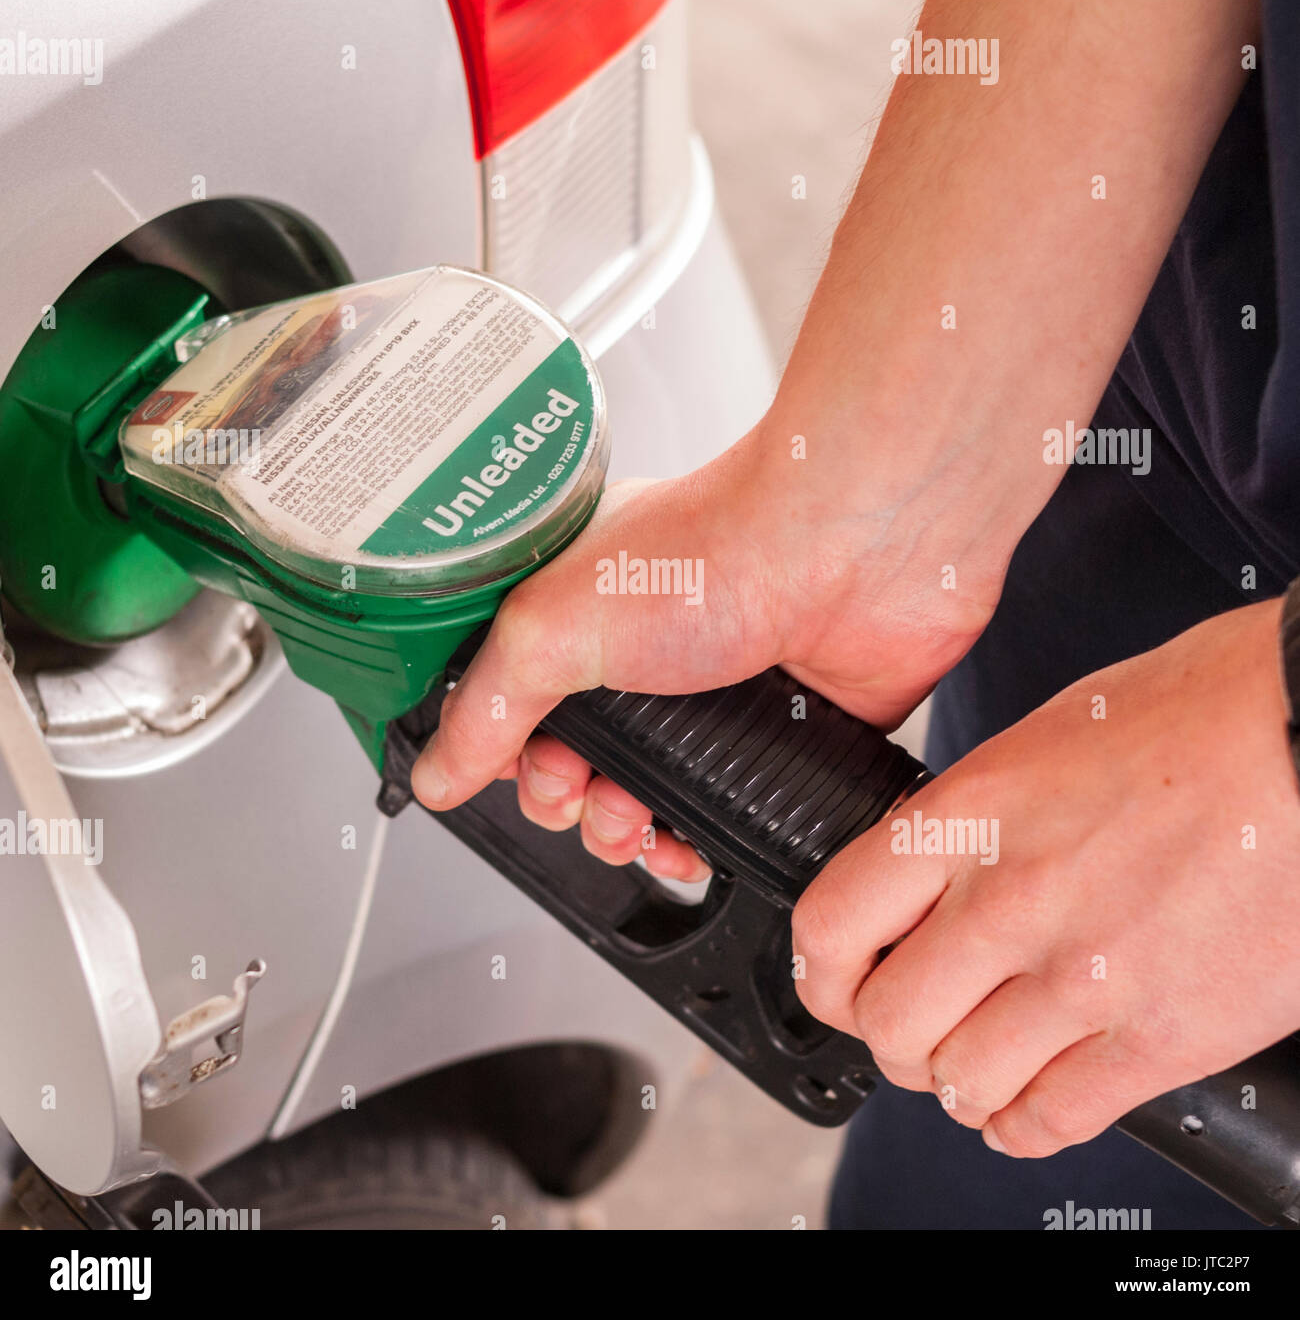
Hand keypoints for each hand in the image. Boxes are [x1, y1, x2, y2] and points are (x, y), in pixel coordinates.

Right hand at [411, 434, 994, 880]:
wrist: (850, 549)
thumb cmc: (716, 547)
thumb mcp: (555, 625)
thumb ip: (487, 704)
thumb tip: (437, 769)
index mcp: (574, 610)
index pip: (508, 699)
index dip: (500, 751)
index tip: (510, 770)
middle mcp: (638, 650)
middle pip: (573, 757)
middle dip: (564, 800)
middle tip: (577, 795)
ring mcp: (707, 692)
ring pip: (644, 793)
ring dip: (625, 831)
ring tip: (632, 828)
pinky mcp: (770, 728)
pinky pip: (720, 810)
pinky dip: (698, 839)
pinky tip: (689, 843)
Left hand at [792, 598, 1299, 1155]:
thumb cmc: (1196, 716)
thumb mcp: (1042, 739)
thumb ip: (973, 820)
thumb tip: (932, 877)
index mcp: (970, 815)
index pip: (832, 922)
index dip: (822, 971)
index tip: (838, 982)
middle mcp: (1012, 900)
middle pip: (889, 1024)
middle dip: (893, 1037)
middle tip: (916, 1026)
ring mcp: (1085, 976)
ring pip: (962, 1082)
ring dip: (957, 1083)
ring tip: (976, 1062)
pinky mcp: (1163, 1035)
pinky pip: (1054, 1118)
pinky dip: (1023, 1124)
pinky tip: (1026, 1103)